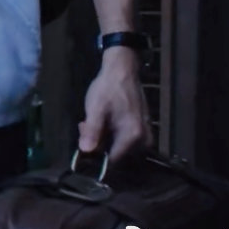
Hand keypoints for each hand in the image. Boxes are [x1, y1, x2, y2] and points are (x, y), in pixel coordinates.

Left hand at [78, 47, 148, 161]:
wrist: (122, 70)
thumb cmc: (108, 88)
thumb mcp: (95, 109)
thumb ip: (92, 131)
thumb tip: (85, 151)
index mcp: (133, 135)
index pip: (113, 159)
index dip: (96, 153)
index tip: (85, 140)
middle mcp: (143, 138)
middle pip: (115, 152)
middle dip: (98, 142)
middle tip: (85, 126)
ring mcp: (144, 132)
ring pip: (118, 144)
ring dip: (102, 136)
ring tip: (91, 120)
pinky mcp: (141, 127)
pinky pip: (123, 137)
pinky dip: (110, 131)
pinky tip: (101, 119)